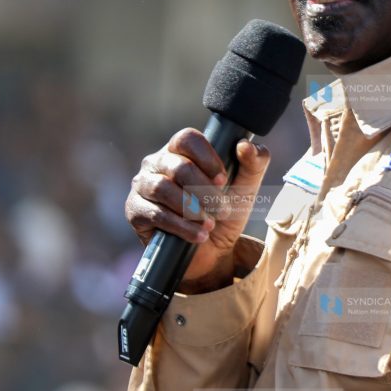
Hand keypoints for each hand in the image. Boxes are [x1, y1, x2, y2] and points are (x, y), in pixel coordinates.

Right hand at [125, 128, 269, 291]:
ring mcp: (143, 186)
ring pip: (163, 188)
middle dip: (204, 190)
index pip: (187, 139)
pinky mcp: (135, 211)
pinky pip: (155, 214)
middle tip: (222, 208)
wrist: (212, 252)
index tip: (223, 180)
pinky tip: (199, 235)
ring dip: (192, 208)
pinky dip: (181, 226)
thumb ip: (255, 162)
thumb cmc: (225, 211)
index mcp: (180, 150)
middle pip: (178, 165)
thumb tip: (246, 145)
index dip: (207, 158)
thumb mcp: (246, 187)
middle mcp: (157, 163)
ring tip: (210, 223)